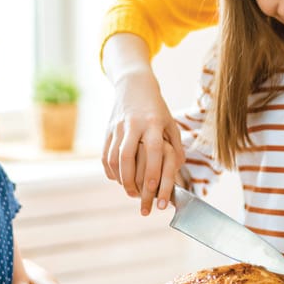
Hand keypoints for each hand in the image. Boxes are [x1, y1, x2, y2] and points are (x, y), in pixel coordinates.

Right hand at [103, 68, 184, 214]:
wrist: (134, 86)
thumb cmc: (156, 109)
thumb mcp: (170, 123)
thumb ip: (176, 145)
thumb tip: (178, 167)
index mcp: (153, 123)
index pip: (153, 150)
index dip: (152, 170)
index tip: (152, 189)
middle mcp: (134, 125)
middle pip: (128, 156)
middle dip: (131, 180)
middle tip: (137, 197)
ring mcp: (118, 127)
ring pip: (113, 157)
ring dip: (120, 178)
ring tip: (129, 191)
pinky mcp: (107, 130)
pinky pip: (105, 155)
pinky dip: (110, 170)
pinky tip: (118, 179)